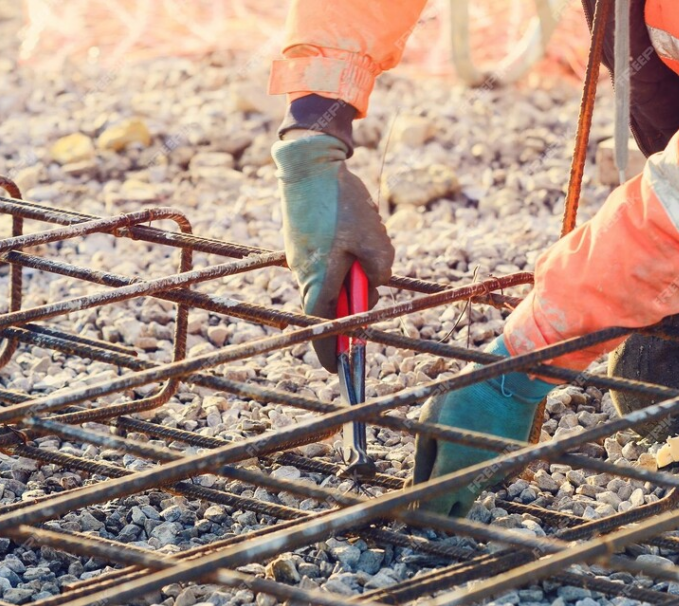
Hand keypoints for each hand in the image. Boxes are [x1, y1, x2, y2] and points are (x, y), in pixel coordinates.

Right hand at [272, 133, 393, 371]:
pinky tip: (350, 230)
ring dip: (350, 274)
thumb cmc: (343, 203)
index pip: (322, 326)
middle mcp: (303, 272)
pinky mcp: (300, 242)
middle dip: (353, 301)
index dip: (330, 350)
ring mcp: (298, 257)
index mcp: (319, 278)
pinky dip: (341, 259)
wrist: (310, 163)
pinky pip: (323, 262)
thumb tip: (373, 283)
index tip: (338, 369)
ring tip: (363, 240)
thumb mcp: (376, 240)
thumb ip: (379, 271)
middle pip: (330, 304)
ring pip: (329, 281)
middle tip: (371, 282)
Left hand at [413, 336, 554, 516]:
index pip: (432, 510)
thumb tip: (413, 487)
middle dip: (437, 509)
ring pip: (469, 495)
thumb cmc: (461, 398)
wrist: (509, 384)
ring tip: (445, 458)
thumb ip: (421, 461)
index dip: (417, 510)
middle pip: (454, 515)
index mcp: (452, 469)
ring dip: (454, 487)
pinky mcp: (505, 466)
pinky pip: (482, 478)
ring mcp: (494, 475)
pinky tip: (465, 447)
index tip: (409, 498)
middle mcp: (476, 480)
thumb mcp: (429, 424)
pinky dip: (471, 472)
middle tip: (425, 487)